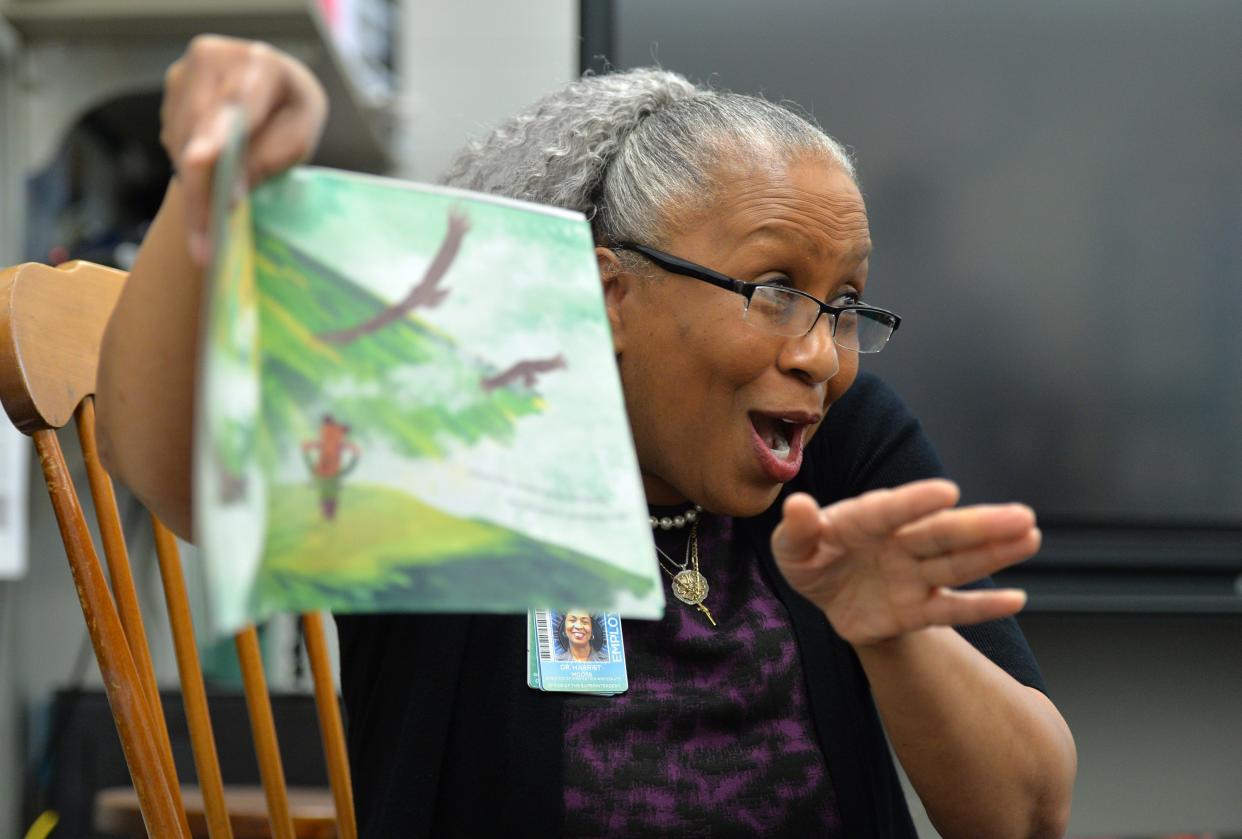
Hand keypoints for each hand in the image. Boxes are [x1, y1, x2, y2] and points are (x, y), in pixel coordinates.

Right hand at [160, 35, 327, 263]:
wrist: (273, 87)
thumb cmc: (293, 112)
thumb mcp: (298, 138)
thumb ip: (267, 160)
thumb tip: (229, 192)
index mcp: (259, 63)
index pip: (235, 105)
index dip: (214, 137)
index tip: (198, 162)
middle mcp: (214, 58)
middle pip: (199, 132)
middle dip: (199, 190)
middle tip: (203, 246)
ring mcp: (185, 72)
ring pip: (180, 140)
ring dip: (192, 189)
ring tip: (205, 235)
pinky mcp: (171, 90)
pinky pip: (174, 141)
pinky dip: (189, 173)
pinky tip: (206, 188)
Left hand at [771, 479, 1038, 647]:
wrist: (827, 596)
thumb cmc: (811, 558)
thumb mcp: (791, 548)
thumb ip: (796, 529)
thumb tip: (797, 505)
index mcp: (864, 521)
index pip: (889, 510)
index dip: (915, 502)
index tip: (947, 492)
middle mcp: (897, 543)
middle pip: (940, 534)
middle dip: (979, 525)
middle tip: (1021, 514)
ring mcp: (912, 576)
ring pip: (956, 565)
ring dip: (994, 553)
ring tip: (1029, 536)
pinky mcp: (918, 610)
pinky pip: (952, 609)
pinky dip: (982, 607)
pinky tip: (1016, 599)